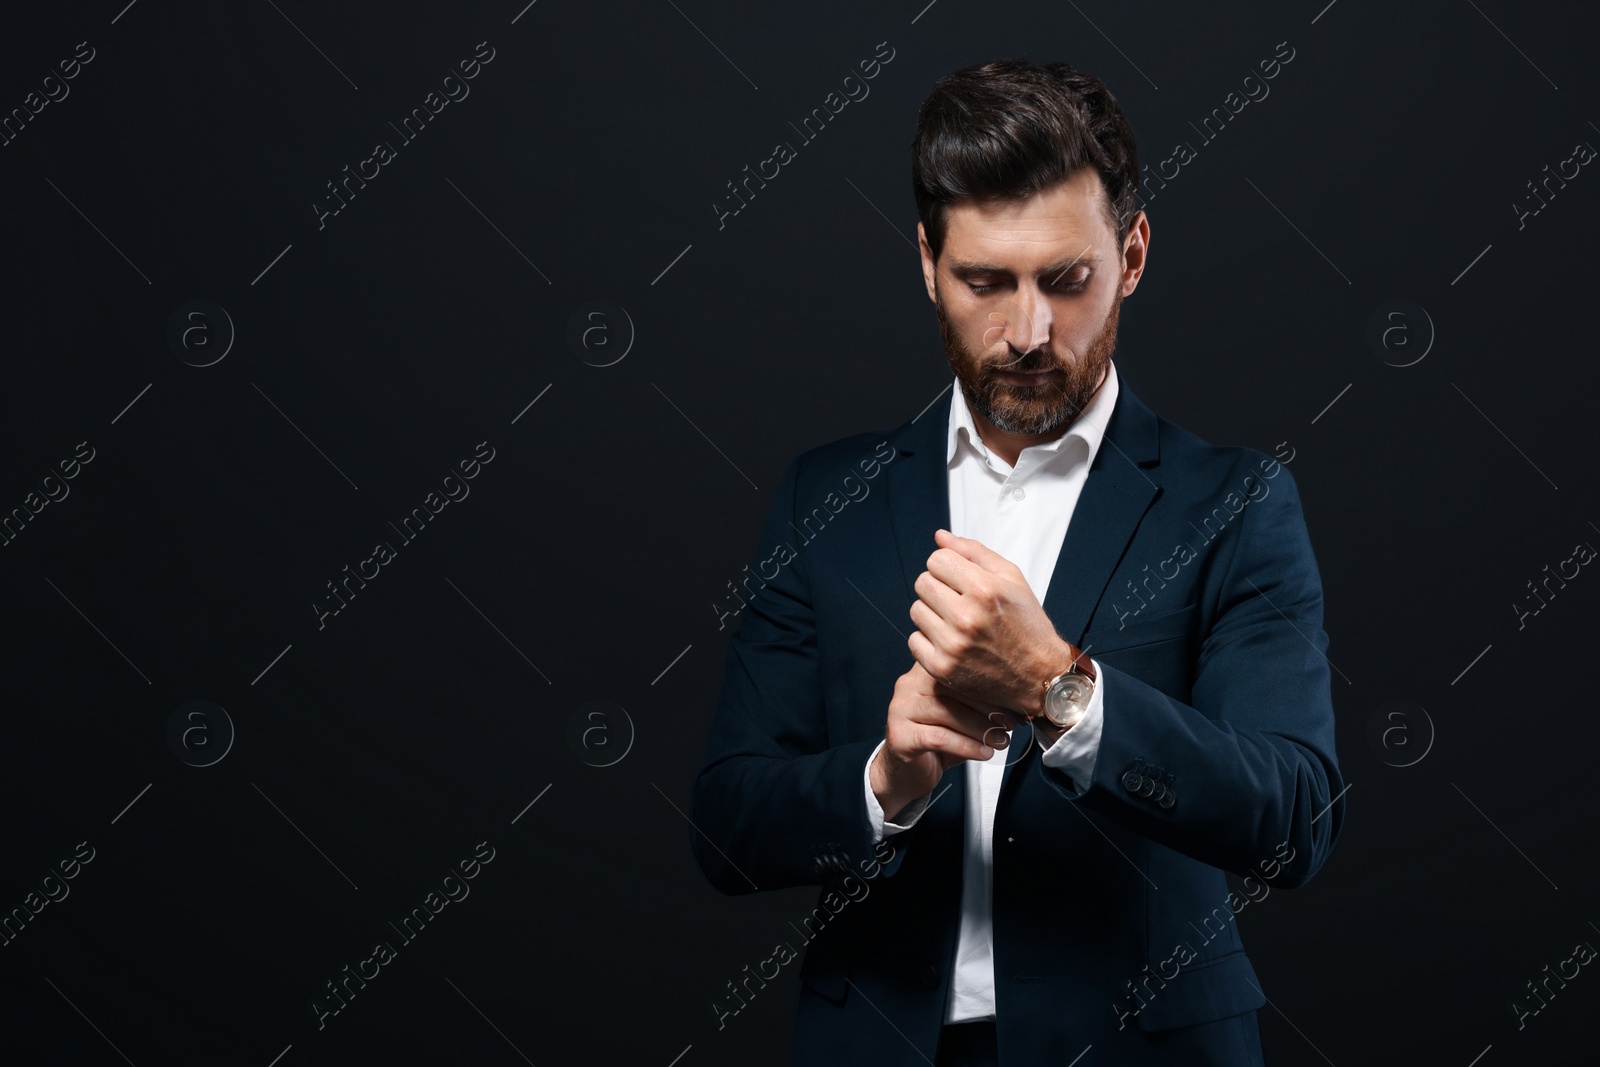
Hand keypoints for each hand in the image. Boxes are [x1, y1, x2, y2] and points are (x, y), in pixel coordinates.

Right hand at [870, 659, 1022, 821]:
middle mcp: (908, 684)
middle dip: (986, 706)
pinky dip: (966, 745)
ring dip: (979, 728)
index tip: (1013, 702)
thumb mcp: (961, 716)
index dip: (988, 685)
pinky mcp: (900, 735)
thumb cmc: (936, 740)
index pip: (959, 668)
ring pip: (946, 711)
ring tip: (999, 740)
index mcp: (924, 671)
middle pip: (951, 688)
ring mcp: (900, 708)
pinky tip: (983, 752)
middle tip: (1009, 723)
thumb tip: (1015, 704)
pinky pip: (939, 737)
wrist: (908, 772)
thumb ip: (979, 705)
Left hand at [909, 528, 1081, 718]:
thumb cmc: (1028, 626)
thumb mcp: (1012, 579)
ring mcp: (952, 644)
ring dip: (932, 613)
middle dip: (938, 587)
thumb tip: (940, 537)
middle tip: (959, 601)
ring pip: (916, 610)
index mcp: (984, 589)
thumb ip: (974, 552)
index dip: (948, 567)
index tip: (961, 579)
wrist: (1039, 676)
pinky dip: (928, 640)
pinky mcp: (942, 667)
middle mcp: (965, 617)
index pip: (936, 559)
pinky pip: (914, 640)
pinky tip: (951, 642)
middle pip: (922, 583)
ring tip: (957, 622)